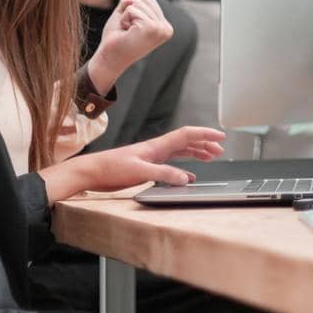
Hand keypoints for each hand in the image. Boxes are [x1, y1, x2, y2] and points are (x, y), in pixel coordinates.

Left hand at [43, 125, 225, 201]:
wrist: (91, 172)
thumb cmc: (110, 168)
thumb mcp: (139, 172)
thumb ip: (164, 174)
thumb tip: (186, 178)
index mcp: (157, 146)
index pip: (187, 135)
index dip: (205, 134)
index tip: (220, 137)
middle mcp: (156, 149)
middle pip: (187, 142)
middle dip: (205, 144)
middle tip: (219, 149)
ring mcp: (152, 157)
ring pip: (180, 151)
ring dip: (196, 153)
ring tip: (210, 157)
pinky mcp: (146, 167)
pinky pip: (171, 163)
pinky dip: (184, 166)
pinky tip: (187, 175)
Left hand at [87, 0, 172, 92]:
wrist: (109, 59)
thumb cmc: (116, 39)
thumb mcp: (124, 14)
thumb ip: (130, 0)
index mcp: (164, 26)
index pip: (149, 0)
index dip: (134, 12)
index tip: (132, 29)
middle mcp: (166, 28)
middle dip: (131, 12)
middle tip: (128, 31)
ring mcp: (160, 29)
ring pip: (138, 3)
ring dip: (126, 17)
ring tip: (127, 33)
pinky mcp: (150, 28)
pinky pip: (132, 9)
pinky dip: (124, 19)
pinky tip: (126, 33)